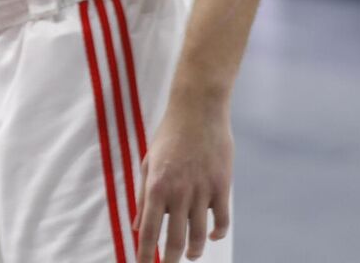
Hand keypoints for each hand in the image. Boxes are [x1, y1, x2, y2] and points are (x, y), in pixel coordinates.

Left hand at [135, 96, 232, 261]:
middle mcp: (179, 192)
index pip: (149, 229)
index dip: (145, 252)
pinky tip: (212, 236)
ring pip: (200, 234)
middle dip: (170, 258)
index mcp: (156, 186)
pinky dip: (218, 233)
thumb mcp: (148, 163)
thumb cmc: (168, 136)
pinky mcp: (222, 187)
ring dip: (194, 250)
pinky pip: (222, 220)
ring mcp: (202, 191)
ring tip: (190, 255)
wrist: (197, 111)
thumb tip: (137, 226)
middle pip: (174, 238)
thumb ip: (143, 197)